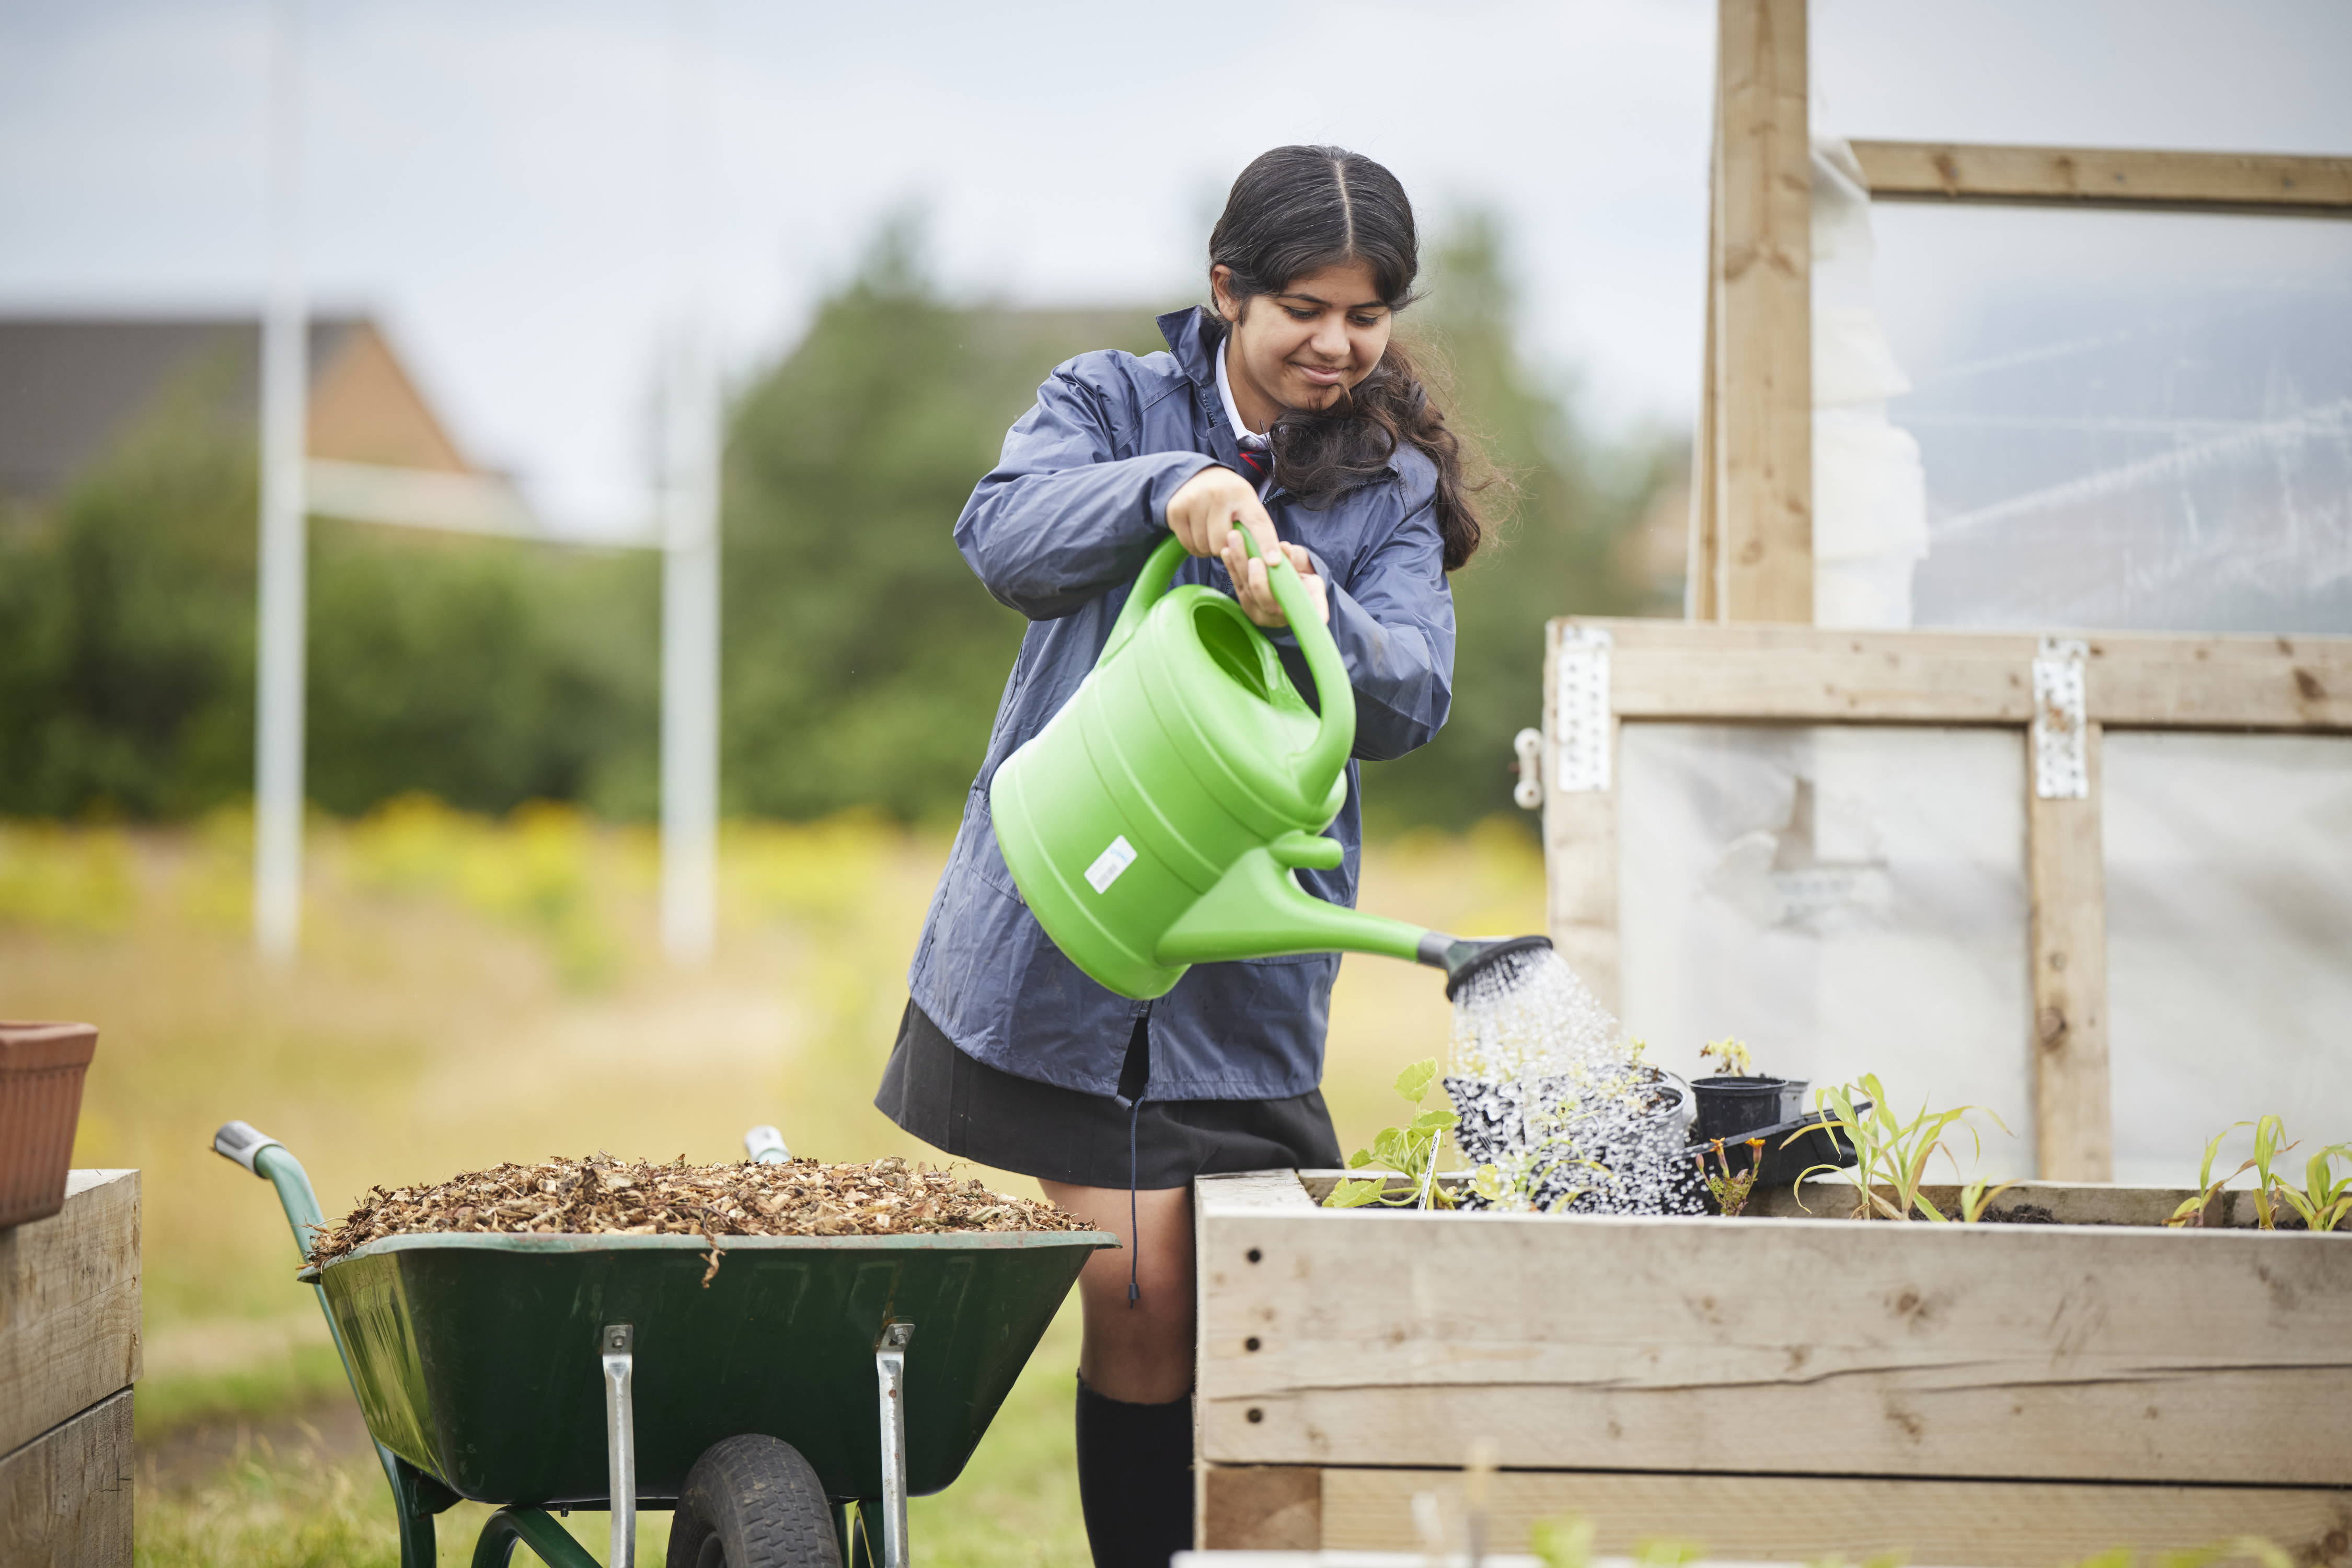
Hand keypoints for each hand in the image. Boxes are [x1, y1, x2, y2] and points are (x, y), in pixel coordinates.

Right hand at [1167, 465, 1328, 628]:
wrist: (1194, 476)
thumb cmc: (1228, 498)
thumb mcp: (1245, 503)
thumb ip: (1254, 528)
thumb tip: (1267, 562)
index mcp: (1243, 495)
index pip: (1258, 523)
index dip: (1266, 544)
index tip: (1273, 563)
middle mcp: (1219, 495)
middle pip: (1223, 543)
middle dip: (1224, 548)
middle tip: (1224, 535)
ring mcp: (1195, 500)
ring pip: (1204, 547)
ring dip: (1208, 548)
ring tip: (1210, 531)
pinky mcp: (1176, 510)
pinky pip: (1188, 544)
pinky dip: (1194, 546)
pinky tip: (1197, 531)